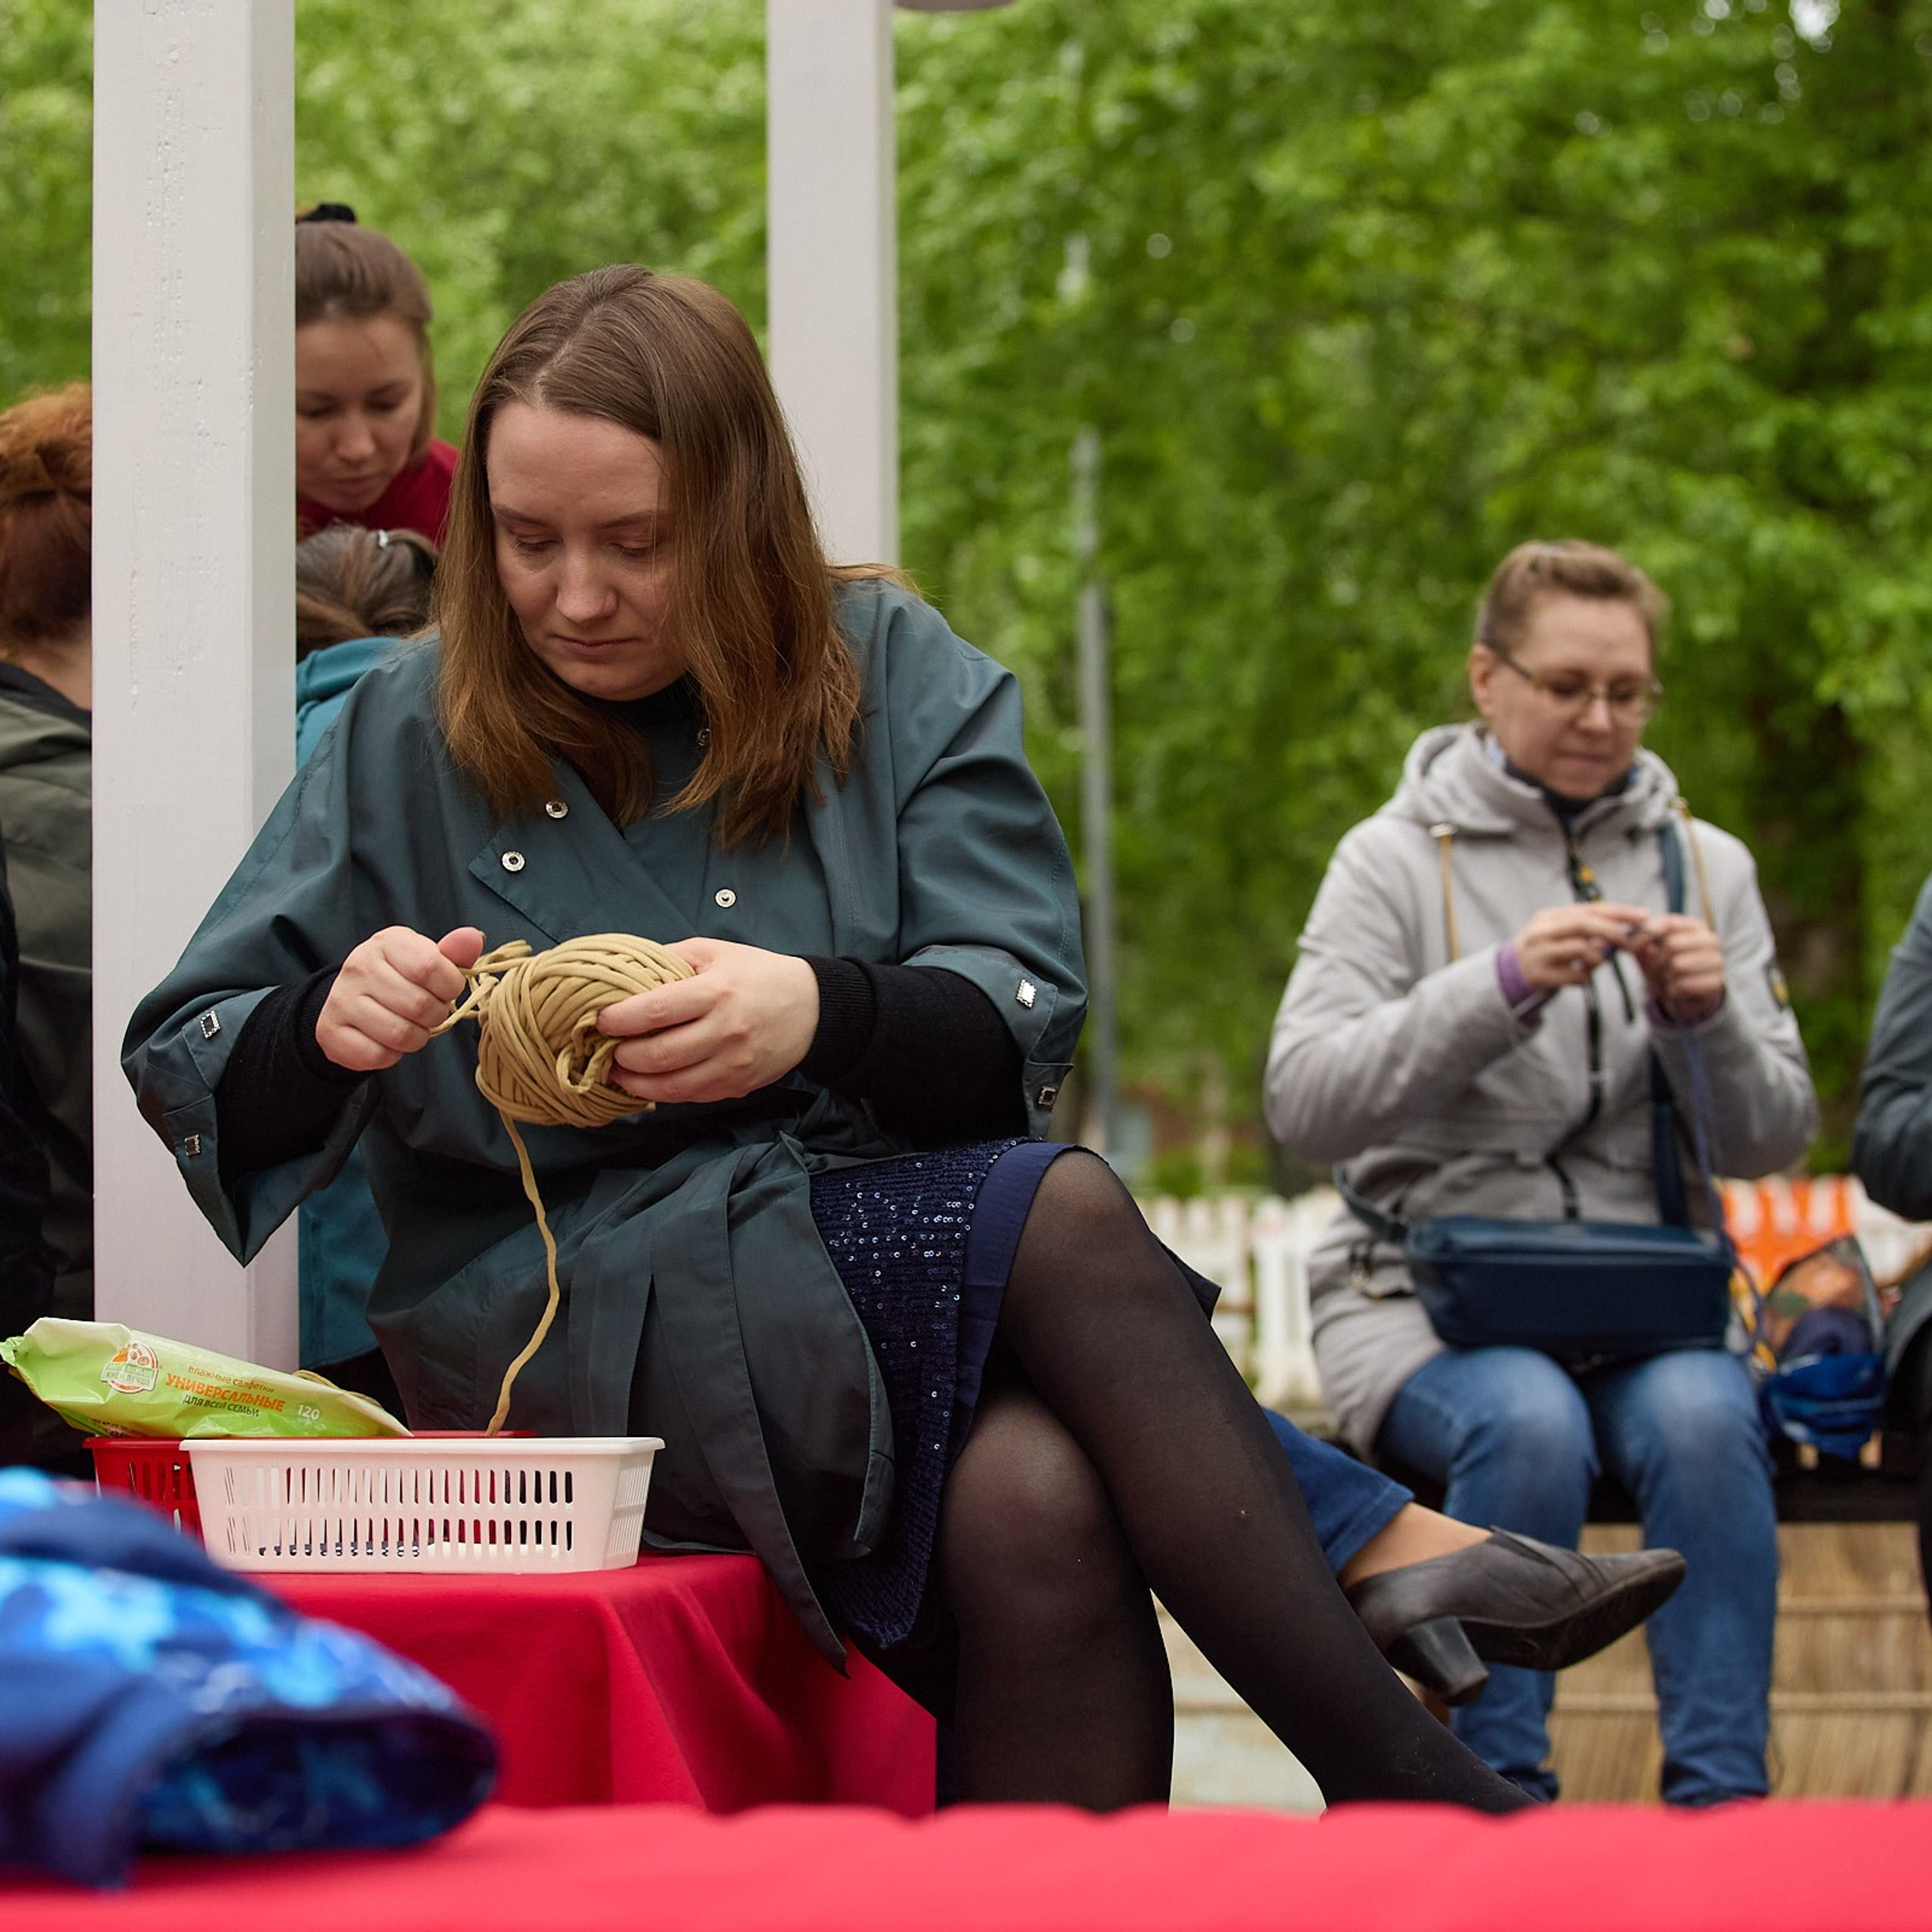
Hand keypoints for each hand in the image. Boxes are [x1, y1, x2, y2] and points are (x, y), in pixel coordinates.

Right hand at [316, 925, 484, 1071]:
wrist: (351, 998)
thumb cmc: (399, 977)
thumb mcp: (426, 958)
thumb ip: (454, 953)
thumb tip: (472, 938)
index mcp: (387, 943)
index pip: (430, 967)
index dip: (449, 988)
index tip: (446, 990)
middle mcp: (359, 966)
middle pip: (419, 1005)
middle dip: (435, 1016)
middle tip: (428, 1012)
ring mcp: (341, 999)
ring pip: (400, 1034)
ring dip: (416, 1038)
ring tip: (411, 1026)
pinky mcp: (331, 1031)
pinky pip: (377, 1055)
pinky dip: (392, 1055)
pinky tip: (387, 1040)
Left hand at [596, 937, 819, 1105]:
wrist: (812, 1008)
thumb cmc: (759, 974)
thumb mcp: (717, 952)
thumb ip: (672, 958)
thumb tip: (626, 971)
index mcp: (716, 991)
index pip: (655, 1011)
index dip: (619, 1020)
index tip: (600, 1020)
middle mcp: (725, 1031)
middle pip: (657, 1055)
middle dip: (621, 1057)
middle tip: (607, 1049)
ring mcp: (733, 1064)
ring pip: (671, 1087)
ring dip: (636, 1084)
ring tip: (619, 1073)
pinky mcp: (738, 1085)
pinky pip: (691, 1097)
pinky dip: (663, 1094)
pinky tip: (649, 1083)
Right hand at [1511, 902, 1653, 992]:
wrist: (1511, 973)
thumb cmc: (1546, 950)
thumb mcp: (1562, 933)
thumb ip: (1589, 929)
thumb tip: (1626, 930)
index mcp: (1549, 916)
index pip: (1590, 908)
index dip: (1619, 911)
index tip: (1643, 916)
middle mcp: (1542, 931)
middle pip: (1583, 923)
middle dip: (1612, 930)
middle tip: (1629, 942)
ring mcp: (1539, 953)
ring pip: (1581, 949)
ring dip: (1598, 958)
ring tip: (1597, 963)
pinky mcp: (1540, 976)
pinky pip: (1574, 976)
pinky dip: (1585, 977)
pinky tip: (1581, 977)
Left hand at [1624, 913, 1724, 1023]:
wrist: (1684, 995)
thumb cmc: (1666, 967)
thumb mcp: (1651, 950)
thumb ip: (1641, 938)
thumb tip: (1630, 935)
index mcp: (1696, 927)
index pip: (1669, 922)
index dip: (1647, 934)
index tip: (1633, 946)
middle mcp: (1711, 941)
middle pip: (1672, 944)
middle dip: (1656, 960)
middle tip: (1654, 969)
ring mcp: (1717, 961)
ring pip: (1676, 966)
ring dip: (1664, 976)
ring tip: (1667, 979)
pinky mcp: (1715, 982)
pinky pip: (1682, 985)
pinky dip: (1672, 990)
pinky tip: (1675, 990)